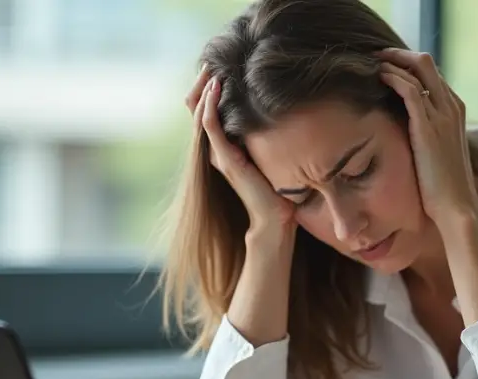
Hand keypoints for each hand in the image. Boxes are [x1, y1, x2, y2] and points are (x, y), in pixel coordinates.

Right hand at [185, 65, 294, 232]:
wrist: (275, 218)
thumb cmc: (278, 191)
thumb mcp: (271, 155)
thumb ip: (264, 138)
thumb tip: (279, 113)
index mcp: (225, 148)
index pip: (208, 113)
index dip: (209, 90)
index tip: (219, 67)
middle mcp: (217, 150)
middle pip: (198, 110)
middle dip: (203, 84)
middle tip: (211, 61)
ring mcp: (218, 154)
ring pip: (200, 114)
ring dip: (203, 89)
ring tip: (210, 68)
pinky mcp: (225, 158)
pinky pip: (209, 126)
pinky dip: (209, 105)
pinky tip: (215, 87)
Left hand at [377, 49, 477, 226]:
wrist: (456, 208)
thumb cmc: (444, 188)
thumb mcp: (437, 154)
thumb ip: (426, 136)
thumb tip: (406, 134)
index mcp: (455, 111)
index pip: (431, 74)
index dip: (408, 66)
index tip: (387, 66)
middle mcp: (451, 107)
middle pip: (426, 63)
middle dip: (398, 56)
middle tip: (375, 58)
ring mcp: (442, 114)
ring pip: (418, 69)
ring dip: (391, 61)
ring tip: (370, 63)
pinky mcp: (428, 125)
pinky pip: (409, 89)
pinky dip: (392, 77)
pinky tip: (377, 76)